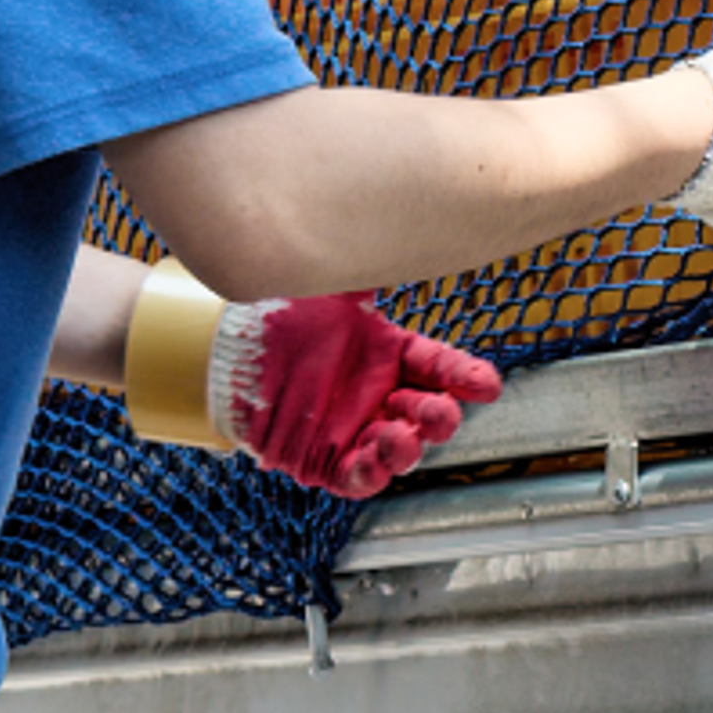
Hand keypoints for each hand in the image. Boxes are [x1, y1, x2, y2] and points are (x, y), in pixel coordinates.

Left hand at [210, 293, 504, 499]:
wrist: (226, 347)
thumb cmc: (279, 311)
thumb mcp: (329, 286)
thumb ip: (365, 269)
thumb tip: (400, 233)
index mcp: (390, 352)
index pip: (438, 366)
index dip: (464, 376)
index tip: (486, 385)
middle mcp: (378, 393)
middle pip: (426, 413)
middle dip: (440, 416)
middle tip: (441, 411)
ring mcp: (353, 428)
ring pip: (398, 450)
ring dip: (408, 448)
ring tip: (403, 435)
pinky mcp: (322, 459)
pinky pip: (355, 478)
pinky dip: (369, 474)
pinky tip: (374, 458)